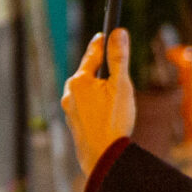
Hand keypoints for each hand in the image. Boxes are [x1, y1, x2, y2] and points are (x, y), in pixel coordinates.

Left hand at [61, 30, 136, 179]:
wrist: (104, 159)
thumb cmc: (113, 122)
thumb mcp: (121, 86)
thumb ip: (119, 58)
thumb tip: (118, 32)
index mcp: (79, 81)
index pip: (91, 55)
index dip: (100, 44)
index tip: (104, 33)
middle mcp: (69, 94)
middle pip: (87, 74)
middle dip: (100, 71)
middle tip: (113, 69)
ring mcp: (69, 110)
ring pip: (85, 93)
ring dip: (97, 90)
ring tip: (112, 97)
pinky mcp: (73, 124)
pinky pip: (84, 107)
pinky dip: (94, 105)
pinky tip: (105, 115)